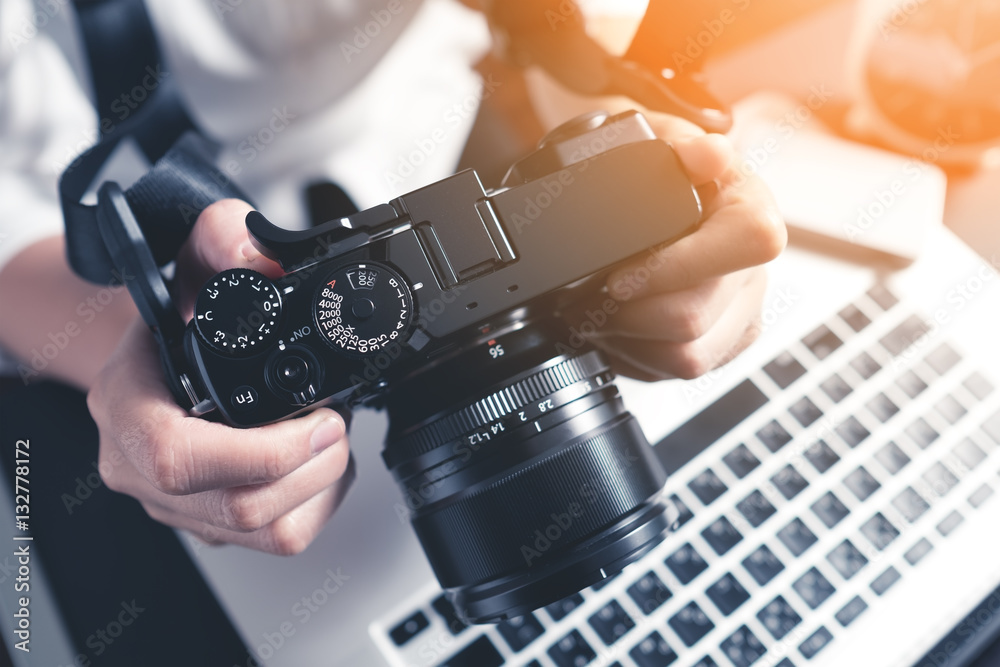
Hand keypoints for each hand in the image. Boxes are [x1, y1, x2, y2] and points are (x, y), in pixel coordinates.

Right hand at [88, 200, 352, 553]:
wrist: (164, 350)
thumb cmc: (177, 312)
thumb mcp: (194, 257)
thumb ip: (223, 239)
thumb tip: (260, 259)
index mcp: (125, 406)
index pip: (178, 459)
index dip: (260, 453)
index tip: (318, 421)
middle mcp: (139, 466)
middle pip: (238, 508)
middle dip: (312, 466)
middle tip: (336, 420)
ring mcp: (175, 503)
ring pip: (266, 533)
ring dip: (320, 484)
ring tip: (329, 435)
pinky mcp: (209, 523)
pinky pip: (277, 539)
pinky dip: (318, 502)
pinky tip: (316, 461)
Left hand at [562, 115, 786, 380]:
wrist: (643, 202)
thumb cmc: (650, 173)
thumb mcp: (652, 141)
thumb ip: (678, 146)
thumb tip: (711, 155)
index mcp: (750, 209)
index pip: (748, 242)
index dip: (676, 265)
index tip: (620, 276)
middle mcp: (755, 268)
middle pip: (694, 317)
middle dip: (627, 313)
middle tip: (590, 298)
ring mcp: (741, 313)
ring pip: (685, 356)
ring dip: (629, 339)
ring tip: (600, 313)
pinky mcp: (720, 347)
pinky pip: (678, 372)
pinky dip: (638, 357)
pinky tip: (622, 329)